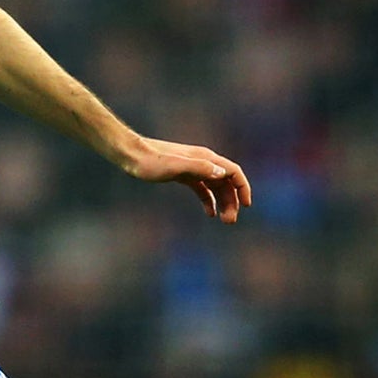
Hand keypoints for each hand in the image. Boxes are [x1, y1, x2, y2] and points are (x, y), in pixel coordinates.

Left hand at [121, 137, 251, 223]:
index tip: (247, 205)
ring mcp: (192, 168)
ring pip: (215, 186)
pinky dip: (209, 200)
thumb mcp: (175, 166)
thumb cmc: (151, 161)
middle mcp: (202, 162)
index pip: (233, 171)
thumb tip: (222, 173)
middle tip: (230, 222)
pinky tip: (210, 213)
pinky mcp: (182, 175)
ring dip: (223, 202)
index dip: (243, 187)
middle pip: (226, 182)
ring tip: (224, 220)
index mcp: (205, 158)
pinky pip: (202, 188)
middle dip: (232, 201)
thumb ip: (199, 167)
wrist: (130, 155)